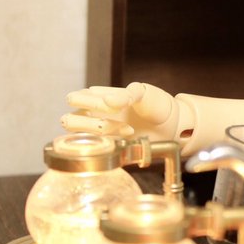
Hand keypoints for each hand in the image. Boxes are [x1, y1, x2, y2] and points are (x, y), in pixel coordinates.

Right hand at [61, 82, 184, 141]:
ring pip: (81, 138)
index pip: (74, 98)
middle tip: (116, 117)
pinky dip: (112, 144)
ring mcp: (102, 135)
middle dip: (91, 121)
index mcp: (98, 98)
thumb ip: (126, 95)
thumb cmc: (157, 104)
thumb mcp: (143, 92)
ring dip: (103, 133)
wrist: (174, 125)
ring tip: (128, 129)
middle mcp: (95, 116)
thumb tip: (106, 101)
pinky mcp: (111, 148)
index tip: (113, 103)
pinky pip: (98, 152)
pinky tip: (130, 136)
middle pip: (69, 121)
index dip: (88, 101)